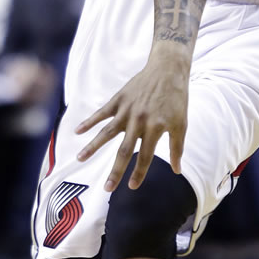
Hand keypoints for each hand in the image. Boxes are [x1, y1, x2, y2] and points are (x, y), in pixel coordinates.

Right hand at [75, 48, 188, 190]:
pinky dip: (89, 121)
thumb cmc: (177, 98)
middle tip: (107, 188)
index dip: (139, 173)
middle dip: (116, 171)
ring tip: (80, 159)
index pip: (146, 156)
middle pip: (124, 150)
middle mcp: (139, 121)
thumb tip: (176, 171)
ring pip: (107, 132)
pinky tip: (77, 131)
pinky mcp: (119, 99)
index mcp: (155, 128)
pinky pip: (101, 113)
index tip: (132, 187)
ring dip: (93, 147)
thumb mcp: (182, 123)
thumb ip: (177, 148)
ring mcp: (127, 110)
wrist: (167, 69)